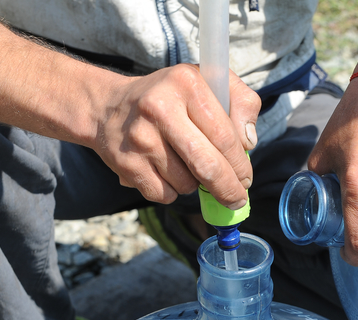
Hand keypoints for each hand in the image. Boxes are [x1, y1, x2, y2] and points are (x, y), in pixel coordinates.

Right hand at [95, 64, 260, 207]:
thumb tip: (248, 143)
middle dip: (228, 189)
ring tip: (187, 165)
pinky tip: (167, 172)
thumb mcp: (207, 82)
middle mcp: (160, 108)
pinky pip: (165, 194)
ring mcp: (141, 138)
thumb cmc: (170, 98)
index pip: (226, 136)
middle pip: (208, 166)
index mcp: (187, 84)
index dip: (241, 164)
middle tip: (237, 198)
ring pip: (187, 183)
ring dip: (196, 185)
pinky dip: (173, 191)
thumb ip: (241, 103)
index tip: (246, 178)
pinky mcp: (127, 164)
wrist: (108, 107)